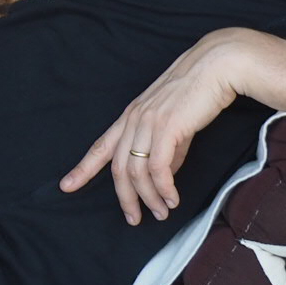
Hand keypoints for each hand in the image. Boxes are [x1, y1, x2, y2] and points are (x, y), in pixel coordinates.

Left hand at [59, 29, 260, 225]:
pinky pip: (158, 168)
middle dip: (125, 198)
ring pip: (137, 171)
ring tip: (161, 213)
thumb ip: (166, 147)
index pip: (100, 146)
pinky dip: (164, 188)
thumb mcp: (174, 122)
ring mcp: (148, 122)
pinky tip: (172, 199)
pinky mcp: (168, 127)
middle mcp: (134, 119)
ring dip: (149, 198)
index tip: (66, 186)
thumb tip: (163, 174)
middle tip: (134, 219)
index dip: (83, 168)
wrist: (219, 65)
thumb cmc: (199, 91)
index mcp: (131, 116)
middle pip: (118, 168)